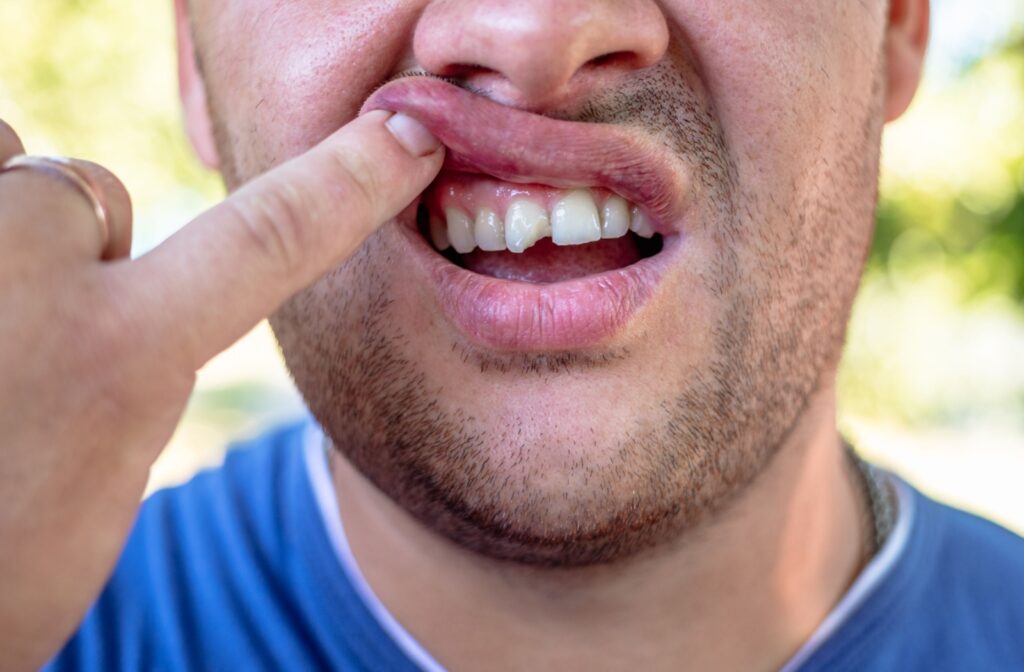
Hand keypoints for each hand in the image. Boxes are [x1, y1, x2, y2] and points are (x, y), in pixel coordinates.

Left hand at [0, 112, 442, 670]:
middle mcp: (20, 280)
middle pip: (84, 192)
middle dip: (79, 245)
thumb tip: (119, 267)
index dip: (349, 181)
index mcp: (112, 363)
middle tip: (33, 347)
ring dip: (5, 233)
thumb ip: (138, 360)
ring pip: (6, 174)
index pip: (267, 240)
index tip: (404, 140)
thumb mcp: (103, 477)